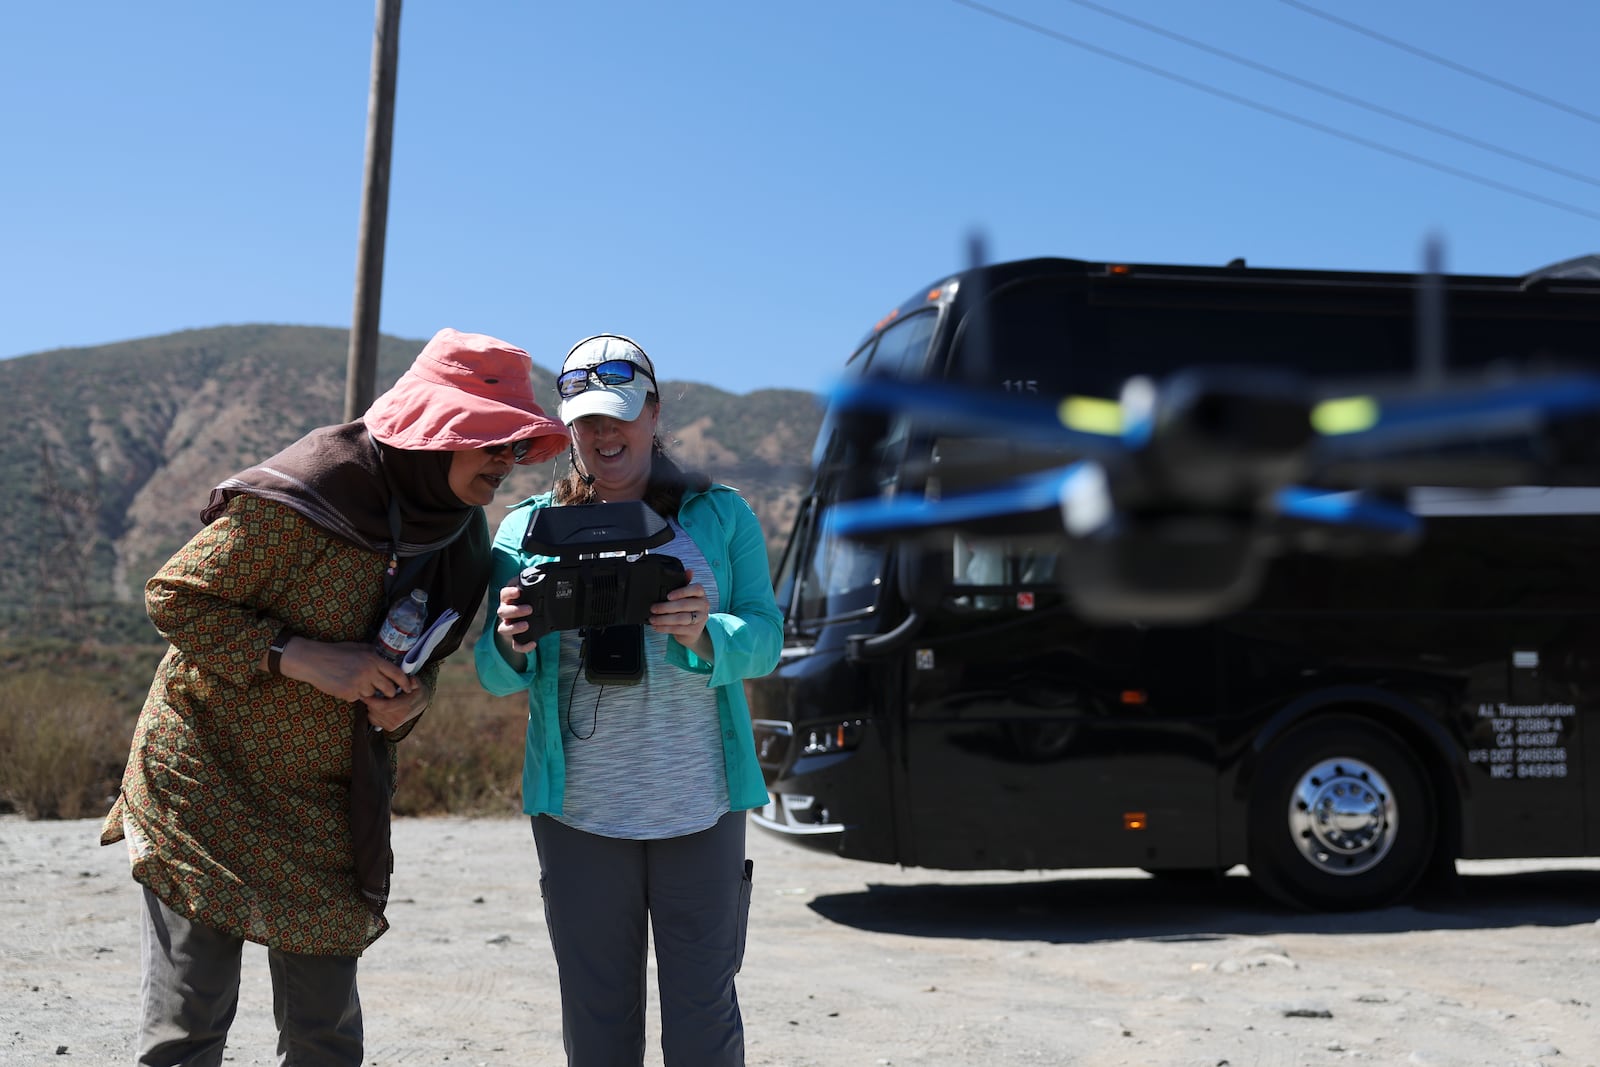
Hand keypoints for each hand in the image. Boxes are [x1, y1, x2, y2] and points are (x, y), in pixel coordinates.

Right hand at [278, 638, 417, 704]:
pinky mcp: (349, 694)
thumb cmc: (336, 652)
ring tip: (354, 680)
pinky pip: (358, 698)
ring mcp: (359, 684)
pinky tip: (344, 684)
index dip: (405, 682)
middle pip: (389, 690)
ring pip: (373, 694)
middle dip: (389, 692)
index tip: (408, 687)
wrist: (314, 661)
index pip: (396, 673)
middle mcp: (369, 672)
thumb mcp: (359, 648)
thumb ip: (374, 655)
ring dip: (367, 691)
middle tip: (386, 691)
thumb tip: (388, 662)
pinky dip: (353, 694)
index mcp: (373, 659)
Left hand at [363, 686, 428, 732]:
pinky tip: (379, 707)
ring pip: (372, 715)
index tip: (365, 694)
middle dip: (370, 701)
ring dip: (371, 706)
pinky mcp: (389, 728)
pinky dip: (372, 713)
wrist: (420, 703)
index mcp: (404, 708)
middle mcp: (398, 718)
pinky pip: (373, 720)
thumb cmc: (416, 692)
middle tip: (372, 693)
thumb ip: (414, 681)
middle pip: (375, 710)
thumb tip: (411, 679)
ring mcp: (393, 724)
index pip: (384, 706)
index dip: (372, 701)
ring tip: (378, 699)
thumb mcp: (417, 684)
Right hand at [495, 580, 546, 652]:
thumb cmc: (528, 600)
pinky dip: (523, 646)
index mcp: (508, 600)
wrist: (531, 617)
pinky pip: (515, 645)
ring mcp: (509, 626)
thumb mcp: (530, 590)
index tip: (518, 592)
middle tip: (529, 609)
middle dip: (515, 610)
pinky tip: (533, 643)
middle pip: (502, 612)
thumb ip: (531, 582)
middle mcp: (506, 613)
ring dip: (514, 627)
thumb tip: (539, 573)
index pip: (504, 594)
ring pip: (503, 629)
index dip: (509, 593)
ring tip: (526, 625)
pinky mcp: (516, 638)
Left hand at [650, 569, 710, 647]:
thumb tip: (689, 571)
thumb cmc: (687, 609)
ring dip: (664, 619)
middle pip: (684, 605)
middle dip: (666, 607)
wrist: (693, 630)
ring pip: (680, 618)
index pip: (696, 589)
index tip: (668, 596)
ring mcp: (700, 619)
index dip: (682, 592)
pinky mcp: (694, 630)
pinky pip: (678, 629)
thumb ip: (685, 584)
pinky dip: (665, 628)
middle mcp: (703, 605)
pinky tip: (657, 627)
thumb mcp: (687, 596)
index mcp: (701, 594)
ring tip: (652, 619)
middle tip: (653, 608)